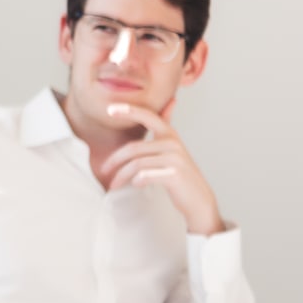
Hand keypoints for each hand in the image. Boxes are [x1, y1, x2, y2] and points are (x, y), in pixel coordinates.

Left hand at [97, 100, 224, 234]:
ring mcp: (175, 159)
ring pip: (136, 164)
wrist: (198, 200)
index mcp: (170, 135)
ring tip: (114, 185)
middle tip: (103, 170)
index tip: (110, 110)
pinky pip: (145, 175)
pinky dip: (136, 181)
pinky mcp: (174, 174)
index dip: (129, 110)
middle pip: (133, 148)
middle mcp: (173, 143)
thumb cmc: (179, 174)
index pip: (147, 116)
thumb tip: (171, 102)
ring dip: (121, 176)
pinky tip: (135, 184)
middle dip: (114, 160)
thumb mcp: (172, 149)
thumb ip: (165, 129)